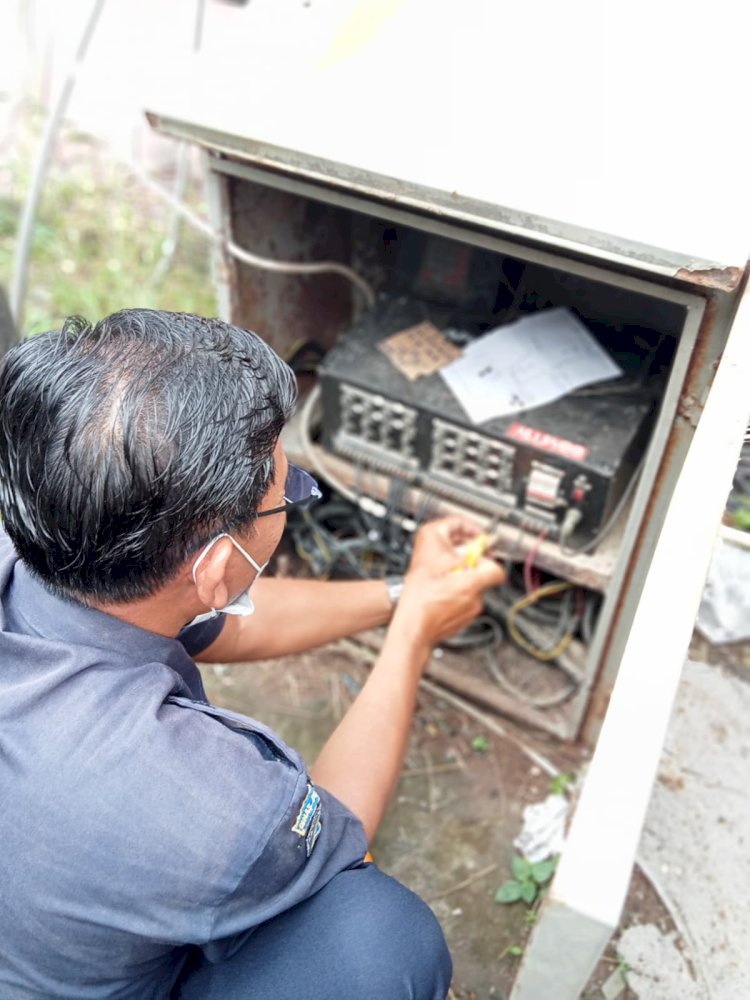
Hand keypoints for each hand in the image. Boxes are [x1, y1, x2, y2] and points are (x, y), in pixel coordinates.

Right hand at [394, 517, 506, 648]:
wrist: (412, 630)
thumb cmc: (418, 603)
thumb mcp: (431, 569)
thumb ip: (453, 558)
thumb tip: (465, 553)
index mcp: (469, 586)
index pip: (497, 572)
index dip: (490, 562)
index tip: (479, 559)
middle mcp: (475, 601)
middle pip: (483, 581)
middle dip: (469, 573)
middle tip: (450, 571)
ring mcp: (471, 613)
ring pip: (474, 593)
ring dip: (461, 587)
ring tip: (441, 587)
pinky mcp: (464, 622)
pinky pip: (466, 605)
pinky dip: (457, 600)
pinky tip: (440, 600)